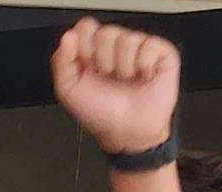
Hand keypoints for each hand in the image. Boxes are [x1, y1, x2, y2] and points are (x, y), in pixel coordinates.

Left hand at [52, 18, 179, 153]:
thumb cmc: (101, 115)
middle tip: (108, 77)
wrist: (127, 134)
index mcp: (92, 51)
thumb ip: (61, 63)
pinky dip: (144, 65)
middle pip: (106, 32)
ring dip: (123, 67)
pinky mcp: (160, 54)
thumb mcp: (69, 92)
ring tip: (126, 81)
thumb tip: (67, 38)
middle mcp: (115, 47)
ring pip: (127, 39)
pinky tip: (142, 77)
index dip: (85, 45)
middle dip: (104, 60)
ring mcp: (138, 48)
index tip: (87, 65)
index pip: (86, 27)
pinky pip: (150, 45)